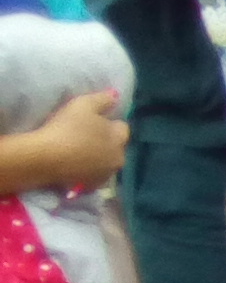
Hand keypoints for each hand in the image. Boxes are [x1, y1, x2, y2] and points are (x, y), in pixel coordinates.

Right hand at [0, 87, 128, 194]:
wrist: (47, 158)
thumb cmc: (67, 128)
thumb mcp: (84, 105)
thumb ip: (103, 99)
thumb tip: (116, 96)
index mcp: (119, 139)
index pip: (122, 128)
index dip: (109, 123)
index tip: (94, 121)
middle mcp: (118, 159)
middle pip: (116, 147)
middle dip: (106, 142)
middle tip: (85, 136)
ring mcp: (105, 175)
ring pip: (105, 163)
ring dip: (97, 158)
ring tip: (78, 151)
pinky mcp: (91, 187)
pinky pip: (92, 176)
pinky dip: (87, 171)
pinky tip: (74, 165)